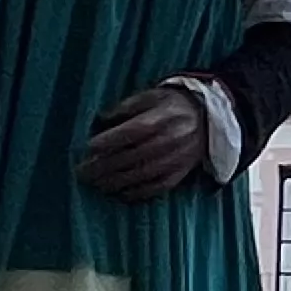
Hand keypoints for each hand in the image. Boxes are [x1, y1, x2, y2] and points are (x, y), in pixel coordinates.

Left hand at [79, 84, 206, 201]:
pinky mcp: (181, 173)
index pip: (133, 131)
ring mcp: (177, 159)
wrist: (208, 118)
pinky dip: (137, 193)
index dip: (110, 140)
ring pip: (142, 175)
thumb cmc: (172, 105)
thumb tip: (102, 119)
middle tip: (82, 172)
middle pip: (133, 156)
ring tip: (95, 184)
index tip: (89, 147)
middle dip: (104, 166)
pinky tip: (120, 194)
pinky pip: (157, 187)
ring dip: (116, 182)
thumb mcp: (151, 95)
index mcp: (163, 117)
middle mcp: (171, 139)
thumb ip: (127, 107)